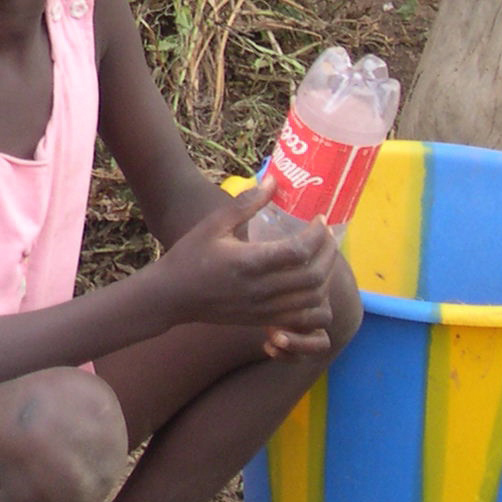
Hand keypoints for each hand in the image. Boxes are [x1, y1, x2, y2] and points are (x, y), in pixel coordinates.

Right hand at [152, 180, 337, 341]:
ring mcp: (265, 308)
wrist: (173, 296)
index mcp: (249, 262)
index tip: (320, 219)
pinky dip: (318, 302)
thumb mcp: (213, 225)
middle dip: (329, 253)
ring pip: (314, 299)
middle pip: (313, 276)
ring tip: (324, 256)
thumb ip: (245, 204)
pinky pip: (304, 317)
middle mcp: (261, 289)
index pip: (298, 251)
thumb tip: (273, 181)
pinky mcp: (265, 320)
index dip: (317, 234)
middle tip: (328, 235)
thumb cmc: (190, 255)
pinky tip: (315, 285)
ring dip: (327, 277)